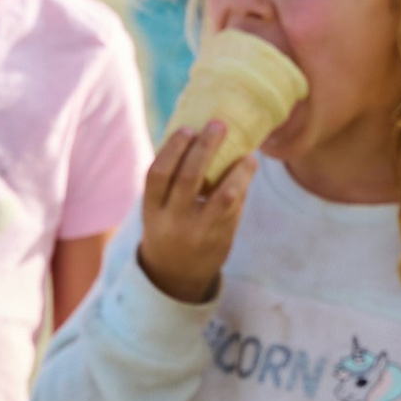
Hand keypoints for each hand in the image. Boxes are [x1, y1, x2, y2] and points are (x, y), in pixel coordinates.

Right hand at [135, 125, 251, 307]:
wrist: (175, 275)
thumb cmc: (167, 227)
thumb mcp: (158, 209)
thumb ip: (171, 181)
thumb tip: (197, 133)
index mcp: (152, 211)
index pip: (158, 175)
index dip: (173, 150)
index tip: (188, 129)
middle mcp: (173, 222)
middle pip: (189, 179)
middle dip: (206, 148)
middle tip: (219, 125)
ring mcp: (198, 233)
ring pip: (224, 196)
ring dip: (238, 170)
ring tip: (247, 153)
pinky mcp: (221, 240)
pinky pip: (236, 208)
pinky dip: (244, 185)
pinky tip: (248, 168)